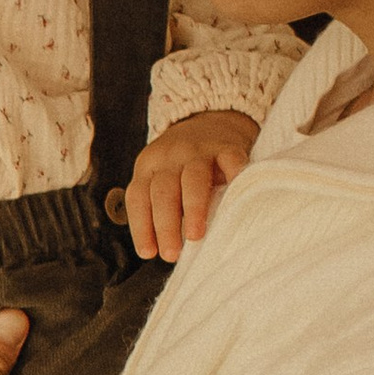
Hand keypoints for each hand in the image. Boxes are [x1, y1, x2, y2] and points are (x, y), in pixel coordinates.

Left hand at [126, 109, 256, 260]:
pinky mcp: (227, 146)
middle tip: (171, 253)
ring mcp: (199, 149)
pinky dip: (233, 179)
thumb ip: (160, 205)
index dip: (141, 227)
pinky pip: (230, 161)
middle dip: (165, 225)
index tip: (149, 253)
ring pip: (192, 178)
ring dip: (193, 209)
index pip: (138, 197)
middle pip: (163, 191)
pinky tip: (234, 200)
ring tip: (195, 236)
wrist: (210, 121)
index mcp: (148, 166)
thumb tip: (164, 250)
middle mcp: (170, 156)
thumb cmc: (182, 166)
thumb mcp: (162, 178)